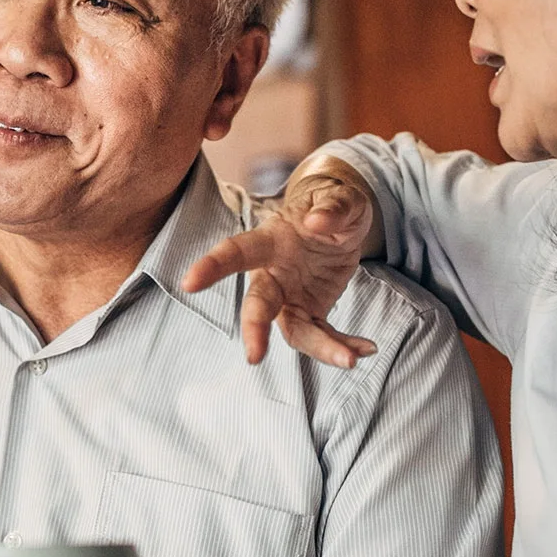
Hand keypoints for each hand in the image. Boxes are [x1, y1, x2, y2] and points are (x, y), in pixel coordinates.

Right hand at [181, 160, 377, 367]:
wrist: (342, 220)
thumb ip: (333, 207)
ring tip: (352, 358)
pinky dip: (343, 346)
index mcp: (270, 241)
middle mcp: (274, 274)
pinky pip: (323, 336)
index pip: (236, 252)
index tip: (189, 284)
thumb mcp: (340, 198)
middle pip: (258, 305)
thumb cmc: (331, 205)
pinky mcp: (311, 311)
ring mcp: (291, 297)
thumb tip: (317, 220)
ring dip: (321, 349)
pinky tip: (367, 348)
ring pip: (295, 332)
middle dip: (254, 329)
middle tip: (254, 356)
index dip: (212, 267)